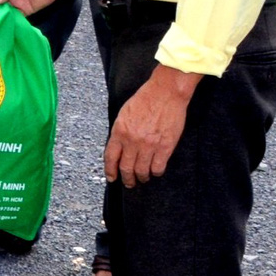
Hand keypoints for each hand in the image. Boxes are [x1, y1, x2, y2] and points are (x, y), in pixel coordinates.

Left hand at [104, 67, 196, 187]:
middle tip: (129, 183)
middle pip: (126, 168)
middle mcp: (132, 141)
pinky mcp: (165, 146)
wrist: (166, 92)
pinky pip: (158, 167)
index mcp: (119, 132)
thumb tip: (119, 147)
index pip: (110, 157)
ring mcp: (149, 145)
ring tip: (142, 179)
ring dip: (141, 177)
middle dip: (126, 178)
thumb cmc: (145, 99)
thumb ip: (120, 132)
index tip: (112, 177)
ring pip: (142, 170)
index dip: (110, 171)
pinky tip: (155, 172)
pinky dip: (156, 172)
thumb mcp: (124, 114)